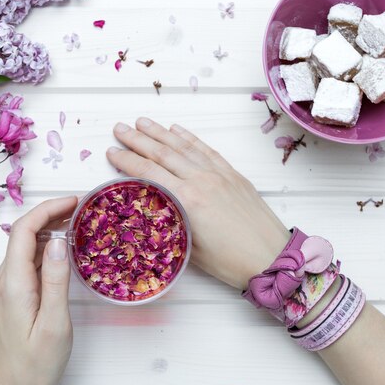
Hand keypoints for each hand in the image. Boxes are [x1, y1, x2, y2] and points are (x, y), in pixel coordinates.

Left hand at [0, 197, 77, 384]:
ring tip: (78, 224)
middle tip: (82, 208)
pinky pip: (27, 262)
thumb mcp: (54, 324)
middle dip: (51, 214)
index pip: (23, 229)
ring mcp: (6, 288)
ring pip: (25, 247)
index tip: (75, 200)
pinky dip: (45, 248)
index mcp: (13, 283)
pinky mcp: (11, 296)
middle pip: (23, 233)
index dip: (48, 208)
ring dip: (49, 230)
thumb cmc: (34, 365)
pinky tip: (64, 251)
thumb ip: (55, 280)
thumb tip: (57, 241)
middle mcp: (4, 280)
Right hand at [106, 118, 289, 289]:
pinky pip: (206, 150)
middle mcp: (202, 180)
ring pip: (183, 147)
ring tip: (142, 122)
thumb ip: (168, 224)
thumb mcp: (189, 249)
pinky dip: (190, 138)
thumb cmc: (231, 261)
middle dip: (138, 139)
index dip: (128, 161)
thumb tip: (150, 210)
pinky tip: (177, 130)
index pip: (150, 173)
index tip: (112, 152)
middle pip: (163, 153)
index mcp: (188, 200)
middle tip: (120, 129)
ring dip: (160, 132)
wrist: (272, 258)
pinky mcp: (233, 175)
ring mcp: (219, 174)